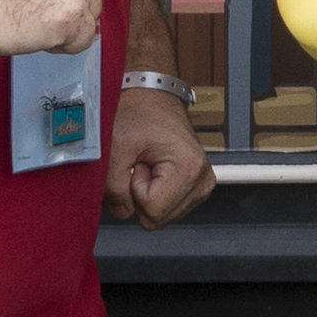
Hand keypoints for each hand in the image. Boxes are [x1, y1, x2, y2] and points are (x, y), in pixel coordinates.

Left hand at [105, 80, 215, 228]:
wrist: (153, 98)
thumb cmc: (139, 114)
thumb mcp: (115, 147)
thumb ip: (113, 186)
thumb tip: (123, 211)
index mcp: (189, 169)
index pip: (152, 212)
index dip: (135, 190)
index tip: (138, 163)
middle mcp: (202, 180)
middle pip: (159, 218)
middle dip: (141, 195)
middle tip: (141, 164)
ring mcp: (202, 185)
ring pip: (163, 216)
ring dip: (148, 194)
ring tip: (148, 164)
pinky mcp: (197, 187)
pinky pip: (168, 208)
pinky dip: (156, 193)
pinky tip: (156, 170)